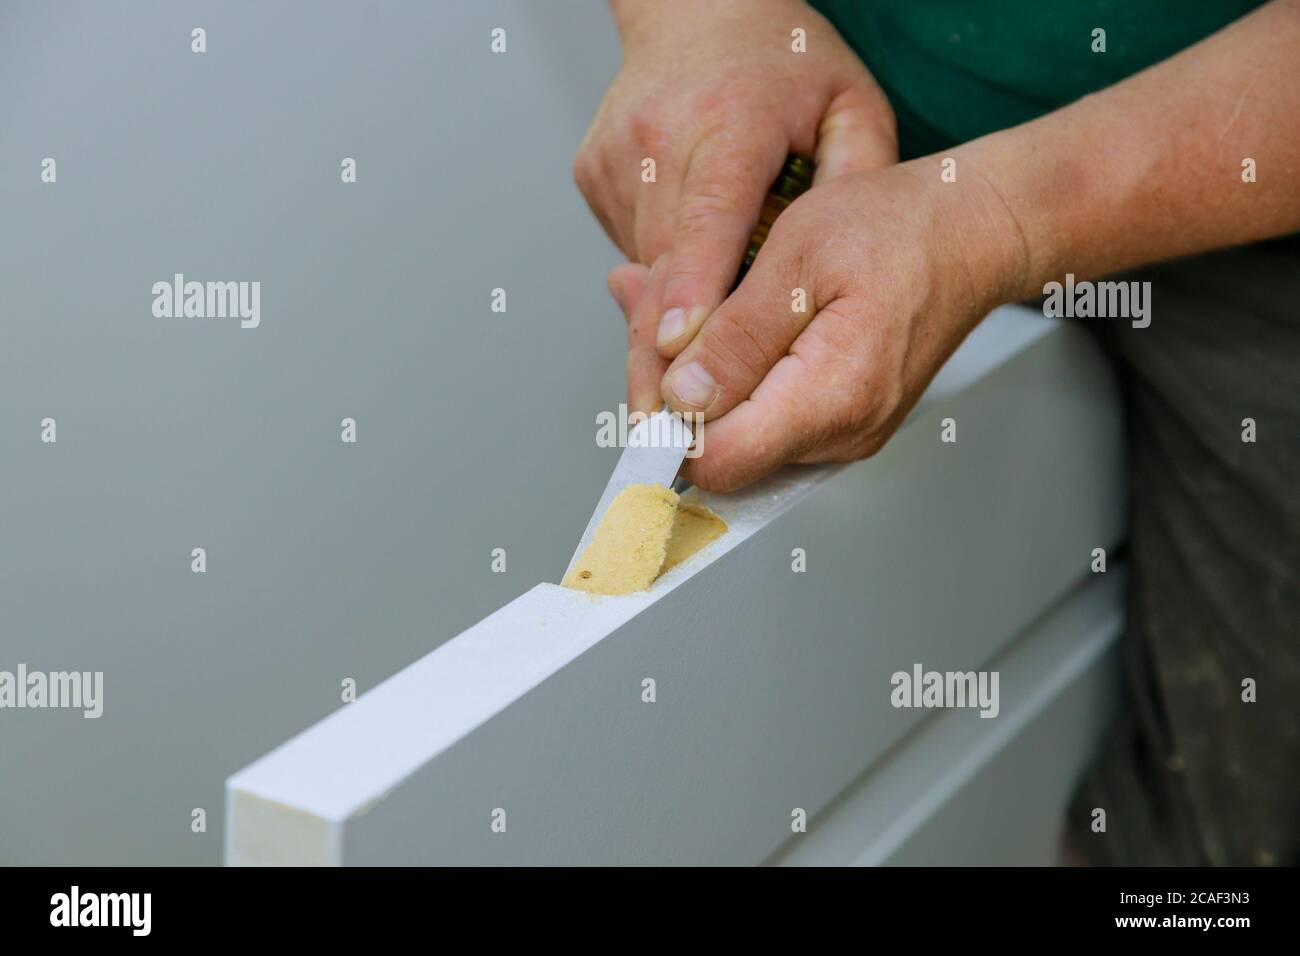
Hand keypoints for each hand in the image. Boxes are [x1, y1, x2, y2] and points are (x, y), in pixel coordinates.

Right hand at [577, 0, 896, 410]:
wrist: (698, 10)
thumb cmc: (782, 61)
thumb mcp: (849, 110)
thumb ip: (854, 189)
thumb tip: (829, 279)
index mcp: (733, 118)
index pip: (709, 216)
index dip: (692, 290)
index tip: (679, 352)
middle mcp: (662, 137)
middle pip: (662, 266)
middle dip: (664, 353)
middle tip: (665, 424)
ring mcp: (618, 157)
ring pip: (642, 271)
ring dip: (668, 319)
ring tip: (696, 346)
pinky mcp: (594, 174)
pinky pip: (630, 250)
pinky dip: (659, 277)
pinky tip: (688, 263)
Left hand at [612, 160, 1027, 490]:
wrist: (970, 231)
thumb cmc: (897, 229)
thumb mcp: (798, 256)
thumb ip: (734, 337)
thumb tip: (680, 399)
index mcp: (831, 398)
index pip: (717, 461)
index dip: (668, 422)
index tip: (650, 363)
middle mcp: (840, 436)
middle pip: (718, 454)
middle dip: (674, 391)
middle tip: (660, 313)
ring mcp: (842, 437)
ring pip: (736, 437)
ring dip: (701, 379)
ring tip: (704, 307)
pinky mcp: (839, 423)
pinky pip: (764, 419)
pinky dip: (733, 377)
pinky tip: (729, 324)